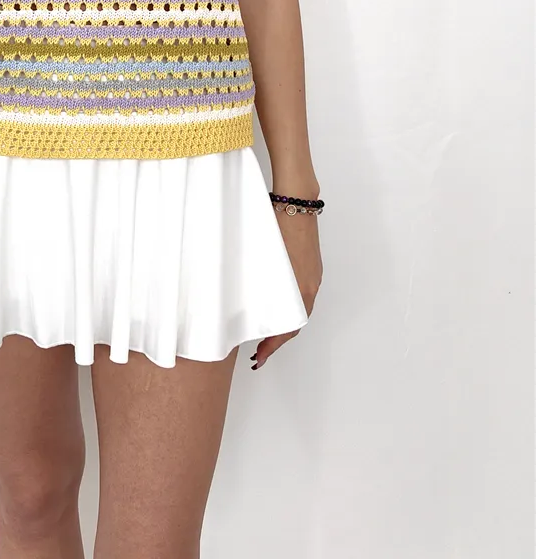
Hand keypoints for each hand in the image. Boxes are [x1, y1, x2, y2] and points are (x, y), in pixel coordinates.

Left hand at [250, 212, 322, 369]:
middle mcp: (310, 285)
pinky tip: (277, 305)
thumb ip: (259, 282)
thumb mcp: (264, 258)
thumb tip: (245, 303)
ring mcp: (313, 275)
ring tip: (267, 333)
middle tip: (259, 352)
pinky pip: (303, 294)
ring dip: (285, 324)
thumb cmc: (278, 224)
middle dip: (278, 341)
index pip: (289, 330)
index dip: (273, 346)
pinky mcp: (312, 265)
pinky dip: (291, 307)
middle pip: (296, 323)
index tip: (259, 357)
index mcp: (300, 289)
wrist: (298, 201)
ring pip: (300, 309)